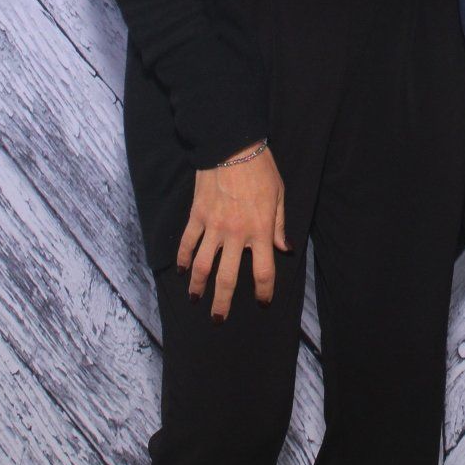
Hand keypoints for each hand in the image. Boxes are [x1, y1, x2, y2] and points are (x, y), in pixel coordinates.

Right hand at [177, 144, 288, 318]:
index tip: (261, 302)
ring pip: (202, 266)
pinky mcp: (197, 215)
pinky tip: (180, 271)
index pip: (263, 271)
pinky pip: (187, 243)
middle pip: (227, 278)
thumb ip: (278, 225)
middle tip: (218, 319)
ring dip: (197, 287)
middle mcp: (236, 234)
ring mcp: (213, 226)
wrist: (232, 145)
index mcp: (260, 230)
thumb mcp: (279, 195)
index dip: (263, 291)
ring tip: (195, 300)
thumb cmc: (261, 169)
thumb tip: (283, 249)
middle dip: (222, 303)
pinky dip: (182, 259)